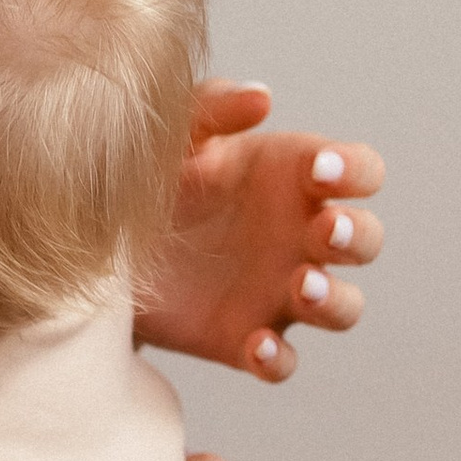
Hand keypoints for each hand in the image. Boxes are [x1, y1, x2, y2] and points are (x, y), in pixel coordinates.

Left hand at [133, 80, 385, 381]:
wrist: (96, 240)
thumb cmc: (153, 174)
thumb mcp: (174, 134)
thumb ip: (213, 108)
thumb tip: (262, 98)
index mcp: (296, 178)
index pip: (360, 172)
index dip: (355, 171)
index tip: (319, 172)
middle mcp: (300, 237)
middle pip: (364, 240)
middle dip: (354, 235)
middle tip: (322, 229)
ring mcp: (279, 293)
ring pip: (342, 306)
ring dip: (334, 298)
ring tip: (301, 285)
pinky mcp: (246, 340)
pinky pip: (282, 361)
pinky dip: (278, 358)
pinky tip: (257, 345)